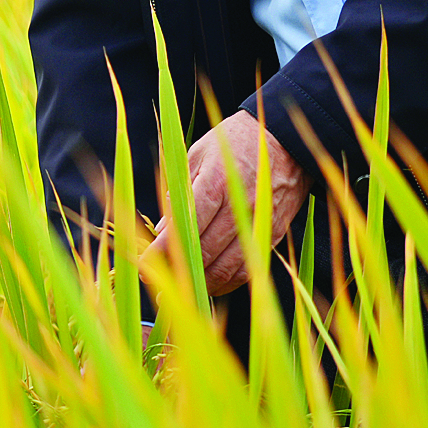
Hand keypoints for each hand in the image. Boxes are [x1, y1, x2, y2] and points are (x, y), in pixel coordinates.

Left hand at [142, 109, 310, 295]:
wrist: (285, 141)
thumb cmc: (233, 143)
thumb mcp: (198, 154)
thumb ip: (179, 192)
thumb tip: (162, 231)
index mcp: (217, 181)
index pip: (185, 225)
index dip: (162, 249)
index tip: (143, 263)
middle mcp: (239, 206)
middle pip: (204, 251)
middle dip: (176, 270)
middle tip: (153, 279)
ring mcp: (259, 223)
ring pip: (226, 268)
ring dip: (200, 283)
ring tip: (179, 286)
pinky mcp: (272, 235)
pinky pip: (246, 269)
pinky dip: (225, 282)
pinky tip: (208, 282)